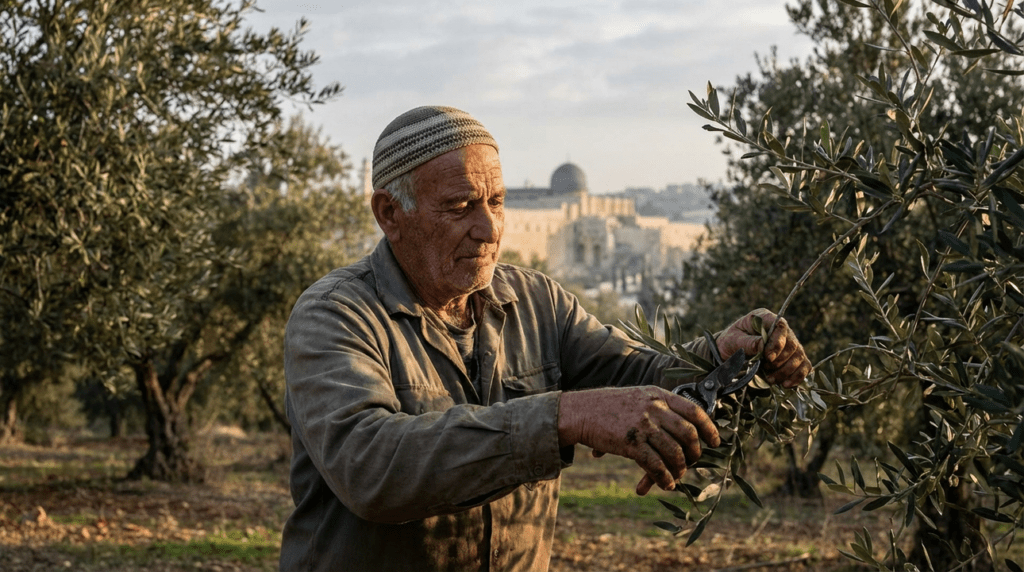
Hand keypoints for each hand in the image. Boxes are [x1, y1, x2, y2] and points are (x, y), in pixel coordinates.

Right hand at [558, 386, 719, 494]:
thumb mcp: (637, 397)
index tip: (715, 441)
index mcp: (657, 395)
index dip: (708, 428)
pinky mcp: (631, 444)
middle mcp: (653, 408)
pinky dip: (664, 478)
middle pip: (688, 433)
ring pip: (674, 452)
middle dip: (695, 452)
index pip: (693, 410)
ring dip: (679, 469)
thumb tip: (681, 426)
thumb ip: (658, 407)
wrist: (579, 412)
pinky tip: (666, 484)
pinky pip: (656, 465)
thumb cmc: (606, 407)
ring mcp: (642, 426)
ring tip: (677, 476)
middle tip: (692, 461)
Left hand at [716, 308, 810, 387]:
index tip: (769, 357)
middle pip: (792, 344)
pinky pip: (804, 365)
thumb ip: (748, 342)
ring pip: (799, 356)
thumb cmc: (731, 341)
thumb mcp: (733, 340)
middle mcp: (780, 329)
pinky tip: (786, 384)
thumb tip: (762, 345)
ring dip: (787, 371)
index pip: (780, 326)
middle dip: (780, 361)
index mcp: (765, 318)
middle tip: (766, 368)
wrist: (731, 352)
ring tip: (771, 379)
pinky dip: (798, 376)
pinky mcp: (792, 357)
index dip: (778, 342)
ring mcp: (788, 343)